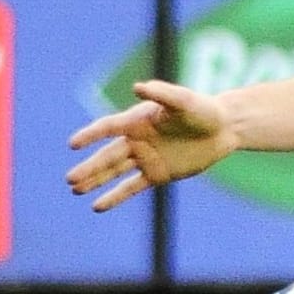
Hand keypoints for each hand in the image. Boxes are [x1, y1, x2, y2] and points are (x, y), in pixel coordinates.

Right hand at [66, 80, 236, 210]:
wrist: (223, 128)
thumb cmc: (203, 110)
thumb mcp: (184, 101)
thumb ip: (162, 94)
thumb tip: (137, 87)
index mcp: (137, 120)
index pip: (107, 128)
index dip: (90, 135)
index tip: (73, 144)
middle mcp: (137, 140)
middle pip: (107, 155)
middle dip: (89, 168)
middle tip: (70, 179)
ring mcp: (145, 158)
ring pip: (114, 172)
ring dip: (95, 181)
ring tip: (75, 190)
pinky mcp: (157, 175)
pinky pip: (131, 187)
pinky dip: (115, 197)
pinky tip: (97, 206)